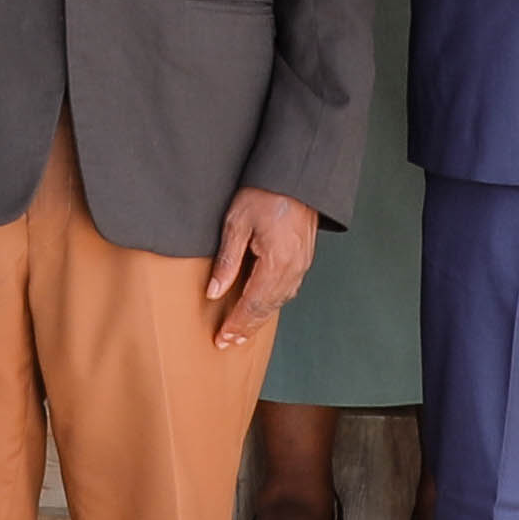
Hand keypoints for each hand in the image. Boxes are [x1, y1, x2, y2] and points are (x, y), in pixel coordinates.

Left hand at [206, 188, 319, 349]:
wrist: (297, 177)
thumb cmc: (265, 193)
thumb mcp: (237, 223)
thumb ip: (226, 261)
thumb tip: (214, 292)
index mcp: (276, 263)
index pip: (252, 304)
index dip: (236, 324)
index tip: (222, 339)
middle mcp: (293, 269)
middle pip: (267, 309)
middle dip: (246, 328)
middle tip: (228, 342)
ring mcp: (302, 265)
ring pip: (279, 302)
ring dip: (259, 319)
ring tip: (241, 331)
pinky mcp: (304, 259)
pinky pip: (288, 290)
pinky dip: (272, 304)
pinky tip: (261, 308)